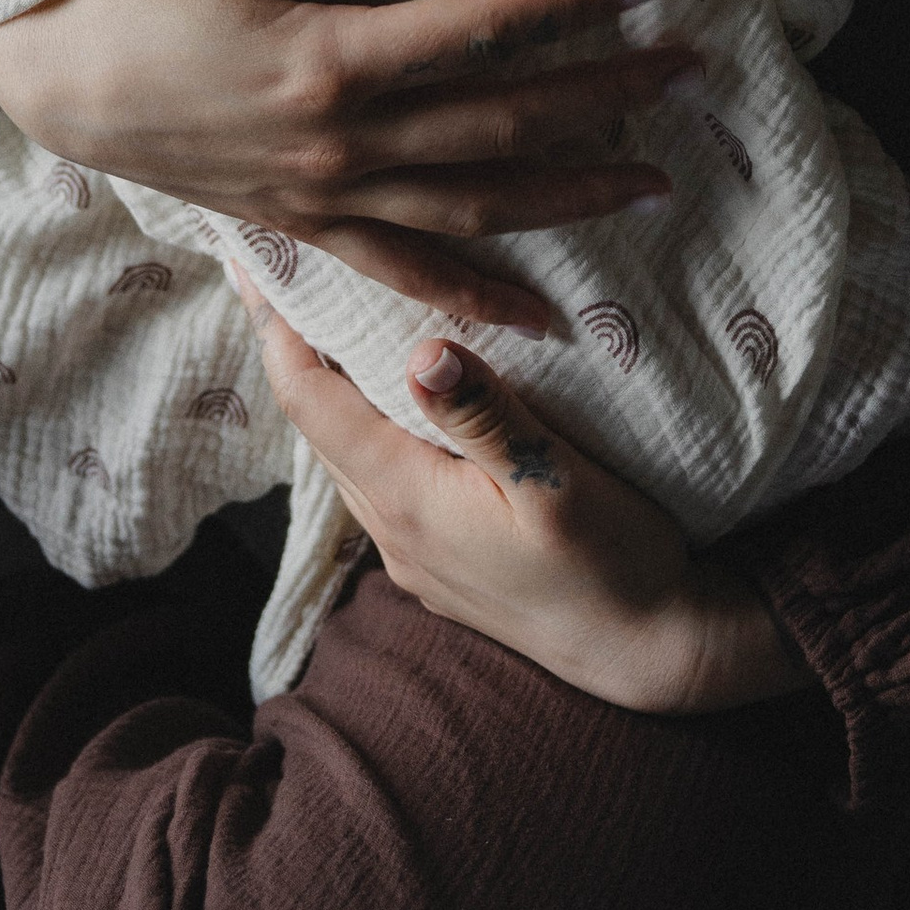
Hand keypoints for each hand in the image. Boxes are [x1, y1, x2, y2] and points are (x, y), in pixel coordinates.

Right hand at [0, 0, 694, 334]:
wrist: (54, 88)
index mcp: (325, 56)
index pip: (480, 31)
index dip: (570, 6)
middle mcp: (341, 140)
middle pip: (503, 122)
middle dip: (607, 98)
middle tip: (692, 73)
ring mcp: (327, 195)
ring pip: (476, 208)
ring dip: (572, 195)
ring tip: (656, 183)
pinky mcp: (307, 227)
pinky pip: (407, 273)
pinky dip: (479, 300)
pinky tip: (544, 319)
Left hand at [242, 283, 810, 714]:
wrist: (649, 650)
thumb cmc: (613, 563)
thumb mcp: (557, 482)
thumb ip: (486, 418)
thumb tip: (419, 353)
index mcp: (408, 501)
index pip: (311, 403)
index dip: (277, 328)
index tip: (259, 259)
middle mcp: (392, 529)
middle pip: (316, 422)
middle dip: (294, 343)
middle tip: (285, 264)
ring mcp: (412, 550)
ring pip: (345, 449)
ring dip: (329, 383)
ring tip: (326, 312)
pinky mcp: (439, 557)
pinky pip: (381, 473)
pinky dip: (369, 419)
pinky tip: (394, 390)